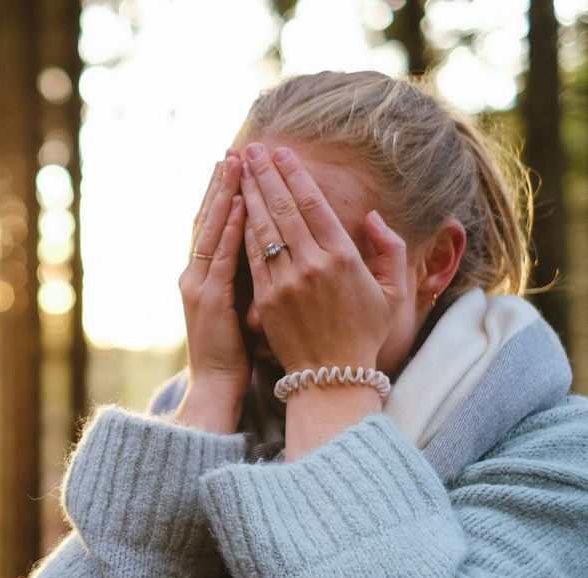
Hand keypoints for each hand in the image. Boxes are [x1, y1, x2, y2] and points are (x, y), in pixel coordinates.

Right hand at [172, 150, 247, 433]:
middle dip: (221, 183)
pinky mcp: (209, 298)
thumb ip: (243, 280)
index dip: (223, 194)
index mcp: (202, 276)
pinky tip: (244, 204)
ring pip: (211, 229)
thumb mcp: (235, 310)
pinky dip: (232, 227)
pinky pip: (222, 256)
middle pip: (208, 218)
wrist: (214, 388)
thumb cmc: (232, 355)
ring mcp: (198, 284)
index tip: (236, 165)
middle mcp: (194, 274)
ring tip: (236, 163)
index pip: (213, 226)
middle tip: (234, 151)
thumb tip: (261, 253)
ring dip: (224, 194)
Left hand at [238, 143, 406, 372]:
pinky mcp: (265, 299)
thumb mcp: (392, 292)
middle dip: (265, 175)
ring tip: (239, 170)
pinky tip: (235, 209)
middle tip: (252, 149)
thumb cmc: (364, 333)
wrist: (331, 377)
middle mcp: (313, 266)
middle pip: (283, 210)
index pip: (314, 206)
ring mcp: (286, 282)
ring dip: (249, 196)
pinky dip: (242, 229)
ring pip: (263, 229)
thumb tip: (371, 216)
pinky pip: (251, 256)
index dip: (295, 176)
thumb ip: (388, 249)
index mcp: (344, 259)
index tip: (282, 153)